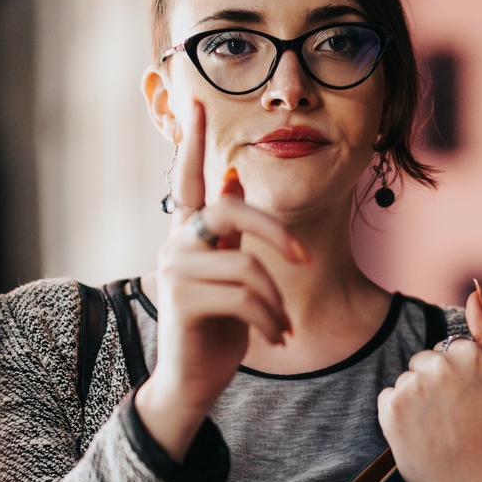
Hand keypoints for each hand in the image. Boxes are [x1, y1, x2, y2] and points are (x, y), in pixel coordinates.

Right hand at [135, 98, 306, 459]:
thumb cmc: (215, 328)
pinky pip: (244, 296)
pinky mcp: (183, 301)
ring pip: (248, 265)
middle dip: (276, 233)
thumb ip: (230, 229)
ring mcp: (175, 271)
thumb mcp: (228, 272)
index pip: (189, 178)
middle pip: (231, 211)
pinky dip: (269, 318)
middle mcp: (176, 245)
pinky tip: (273, 337)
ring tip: (280, 325)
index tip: (197, 99)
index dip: (194, 141)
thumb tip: (229, 174)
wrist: (191, 381)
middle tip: (306, 258)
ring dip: (276, 301)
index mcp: (188, 234)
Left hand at [377, 285, 481, 481]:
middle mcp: (439, 365)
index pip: (450, 349)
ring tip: (437, 426)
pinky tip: (418, 433)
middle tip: (453, 416)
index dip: (459, 376)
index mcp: (470, 354)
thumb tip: (475, 291)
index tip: (469, 400)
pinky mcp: (389, 409)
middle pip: (424, 359)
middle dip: (434, 382)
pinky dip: (397, 414)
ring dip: (416, 398)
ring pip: (406, 378)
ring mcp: (413, 387)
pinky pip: (388, 396)